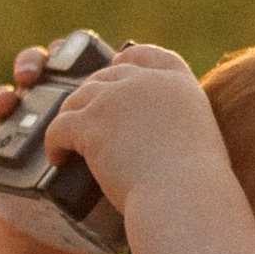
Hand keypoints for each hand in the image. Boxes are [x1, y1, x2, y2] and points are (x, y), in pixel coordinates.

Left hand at [40, 44, 219, 219]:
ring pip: (79, 98)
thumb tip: (156, 138)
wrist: (182, 198)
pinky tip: (57, 158)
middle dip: (93, 94)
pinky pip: (60, 125)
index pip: (150, 56)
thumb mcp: (200, 140)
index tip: (117, 64)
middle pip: (108, 76)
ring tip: (67, 141)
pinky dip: (55, 142)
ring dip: (70, 118)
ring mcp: (115, 99)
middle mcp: (146, 83)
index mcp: (178, 85)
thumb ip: (177, 126)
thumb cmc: (195, 186)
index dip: (129, 58)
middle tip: (86, 118)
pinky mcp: (91, 122)